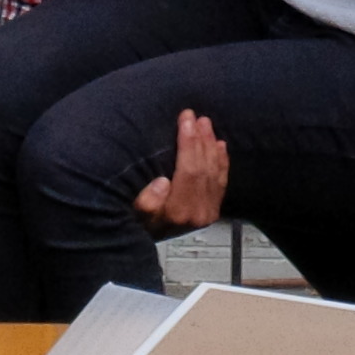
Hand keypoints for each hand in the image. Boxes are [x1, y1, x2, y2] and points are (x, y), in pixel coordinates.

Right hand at [131, 109, 227, 236]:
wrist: (146, 237)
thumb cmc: (136, 220)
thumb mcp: (133, 211)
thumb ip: (146, 201)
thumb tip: (162, 182)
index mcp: (177, 212)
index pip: (189, 170)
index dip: (189, 142)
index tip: (186, 120)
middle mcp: (197, 213)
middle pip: (203, 169)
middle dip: (200, 139)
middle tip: (196, 117)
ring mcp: (208, 213)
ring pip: (214, 172)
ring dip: (211, 145)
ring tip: (206, 124)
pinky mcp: (213, 210)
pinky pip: (221, 181)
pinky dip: (221, 161)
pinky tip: (220, 145)